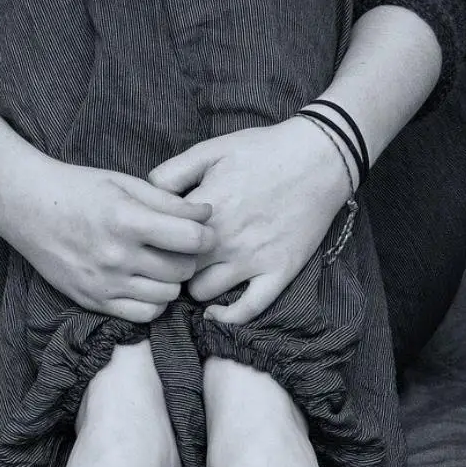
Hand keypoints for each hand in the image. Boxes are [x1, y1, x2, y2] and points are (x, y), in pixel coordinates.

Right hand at [0, 156, 216, 323]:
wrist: (27, 208)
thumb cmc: (77, 189)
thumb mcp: (124, 183)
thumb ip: (168, 202)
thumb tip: (207, 216)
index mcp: (126, 220)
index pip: (191, 239)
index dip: (206, 234)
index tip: (202, 231)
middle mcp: (116, 256)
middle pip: (182, 270)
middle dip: (189, 258)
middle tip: (180, 246)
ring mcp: (104, 283)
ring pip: (167, 296)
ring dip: (172, 281)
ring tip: (160, 264)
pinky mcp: (92, 300)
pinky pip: (143, 315)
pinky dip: (154, 302)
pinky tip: (146, 283)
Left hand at [148, 117, 352, 324]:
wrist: (320, 157)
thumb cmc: (263, 150)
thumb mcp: (210, 149)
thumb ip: (171, 173)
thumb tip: (145, 195)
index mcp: (205, 210)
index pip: (159, 241)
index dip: (152, 243)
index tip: (153, 240)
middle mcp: (225, 240)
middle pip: (176, 270)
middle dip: (168, 266)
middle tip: (171, 259)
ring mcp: (253, 260)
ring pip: (203, 292)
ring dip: (195, 285)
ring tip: (196, 274)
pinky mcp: (279, 272)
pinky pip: (248, 310)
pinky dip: (228, 316)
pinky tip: (216, 311)